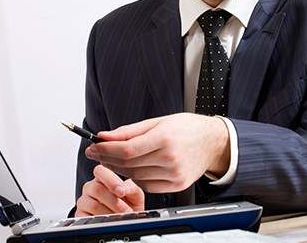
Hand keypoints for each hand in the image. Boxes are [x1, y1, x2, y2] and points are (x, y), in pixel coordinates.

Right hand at [75, 164, 144, 216]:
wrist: (126, 219)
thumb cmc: (130, 203)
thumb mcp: (135, 193)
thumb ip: (131, 187)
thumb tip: (125, 188)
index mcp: (102, 178)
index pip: (100, 171)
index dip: (110, 180)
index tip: (122, 192)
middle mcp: (90, 188)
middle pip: (97, 189)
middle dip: (114, 201)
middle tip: (126, 210)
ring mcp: (84, 201)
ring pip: (94, 205)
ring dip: (110, 212)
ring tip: (121, 217)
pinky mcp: (80, 216)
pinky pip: (88, 218)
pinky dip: (102, 221)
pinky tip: (110, 221)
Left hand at [84, 113, 230, 192]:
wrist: (212, 142)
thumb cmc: (188, 128)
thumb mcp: (158, 121)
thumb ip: (129, 131)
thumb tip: (105, 135)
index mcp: (165, 138)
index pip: (126, 149)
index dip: (105, 149)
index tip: (94, 146)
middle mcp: (170, 158)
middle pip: (128, 164)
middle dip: (107, 158)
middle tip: (95, 152)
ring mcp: (174, 174)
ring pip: (135, 176)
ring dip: (119, 169)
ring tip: (111, 159)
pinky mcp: (176, 185)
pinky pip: (147, 185)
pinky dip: (136, 178)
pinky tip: (132, 168)